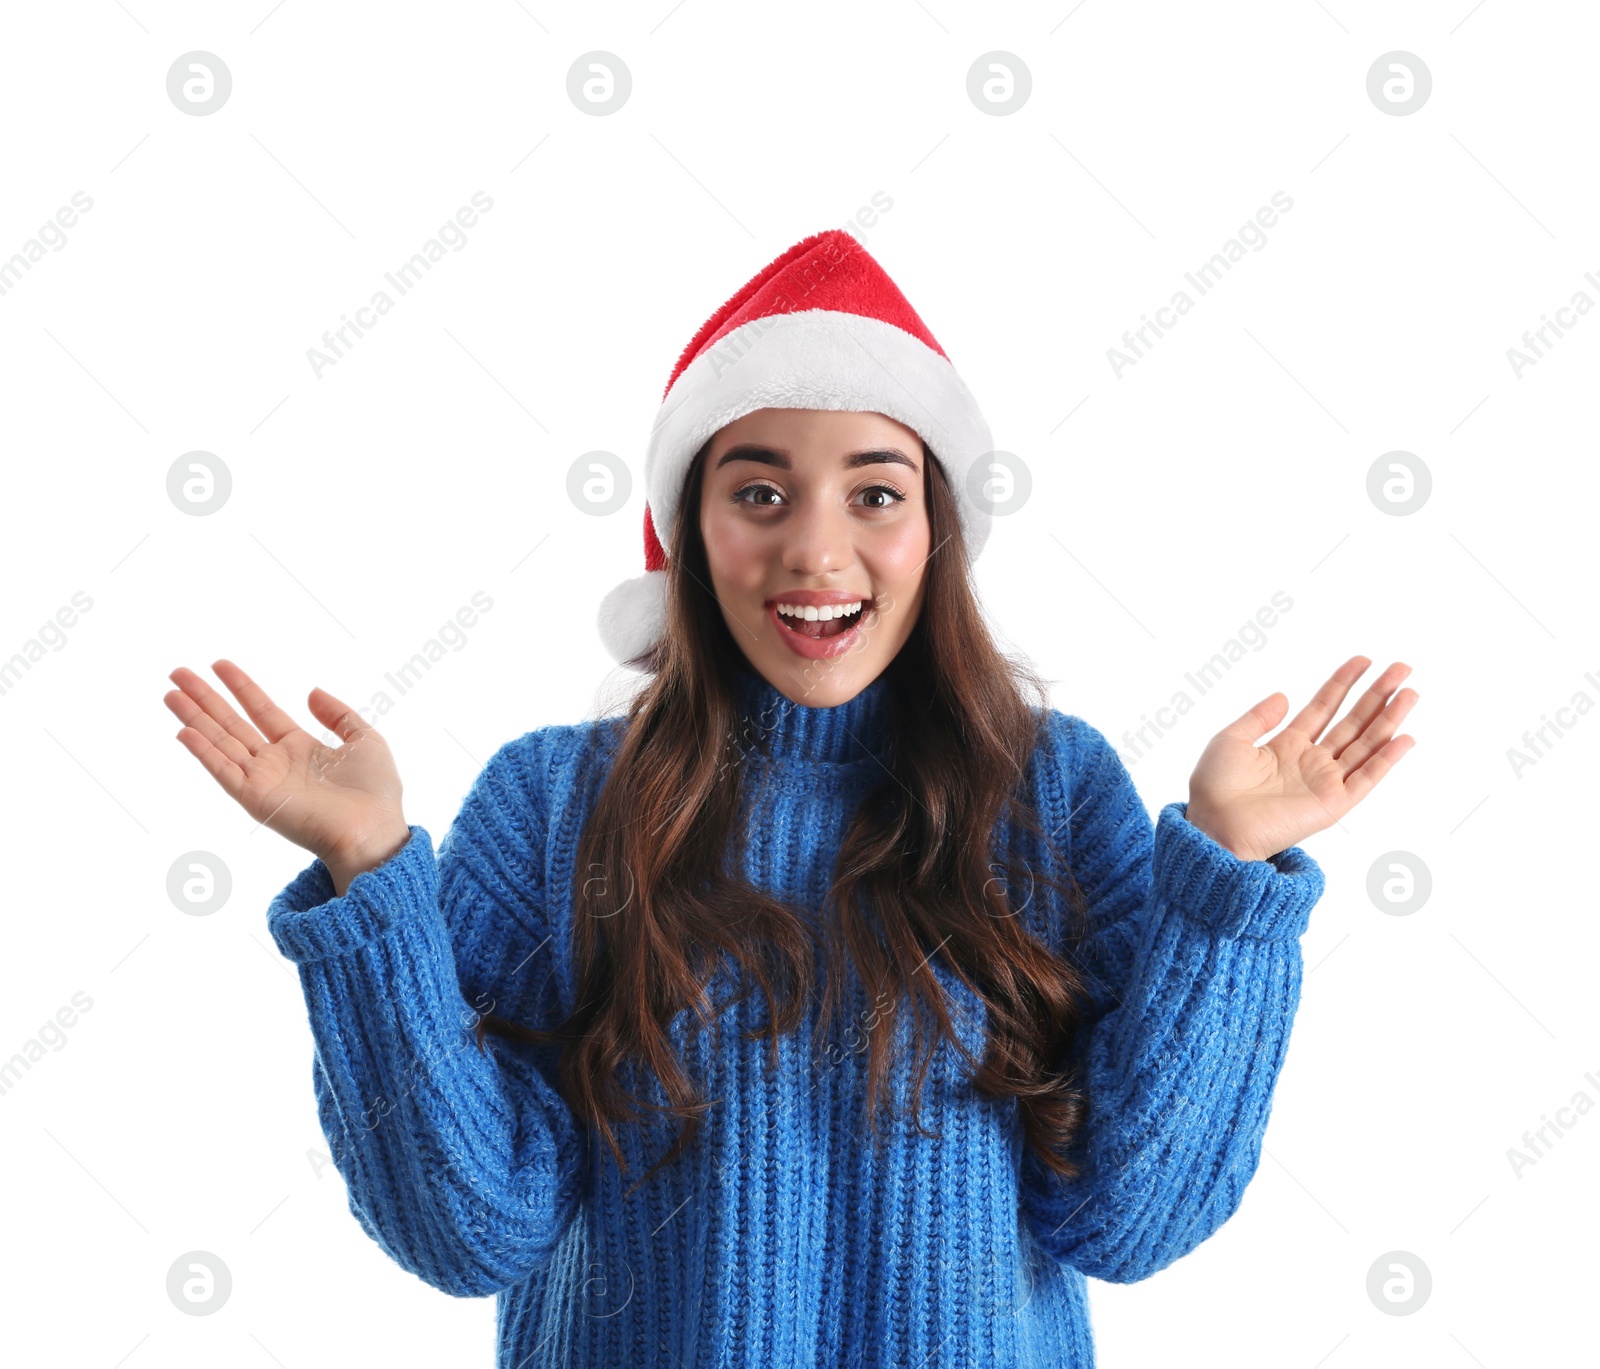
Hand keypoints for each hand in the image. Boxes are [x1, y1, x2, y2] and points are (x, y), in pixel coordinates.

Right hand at [164, 659, 409, 889]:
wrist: (372, 828)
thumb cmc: (375, 791)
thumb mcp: (364, 739)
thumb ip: (338, 714)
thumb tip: (311, 691)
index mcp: (301, 749)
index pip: (262, 711)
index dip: (242, 687)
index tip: (219, 665)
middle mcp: (276, 763)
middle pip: (232, 723)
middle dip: (206, 698)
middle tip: (178, 672)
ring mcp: (263, 780)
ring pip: (220, 742)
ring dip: (194, 718)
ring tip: (171, 693)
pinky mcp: (255, 798)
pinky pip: (223, 770)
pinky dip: (203, 751)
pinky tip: (184, 731)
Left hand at [1185, 656, 1417, 861]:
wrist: (1214, 825)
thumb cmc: (1214, 788)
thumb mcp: (1230, 740)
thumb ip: (1258, 717)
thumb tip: (1284, 695)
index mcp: (1287, 745)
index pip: (1323, 707)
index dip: (1343, 683)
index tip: (1363, 660)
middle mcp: (1311, 761)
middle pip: (1353, 721)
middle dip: (1377, 695)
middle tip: (1402, 669)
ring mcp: (1325, 781)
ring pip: (1366, 744)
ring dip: (1390, 719)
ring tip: (1410, 693)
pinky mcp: (1333, 803)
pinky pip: (1366, 778)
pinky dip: (1386, 759)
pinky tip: (1405, 737)